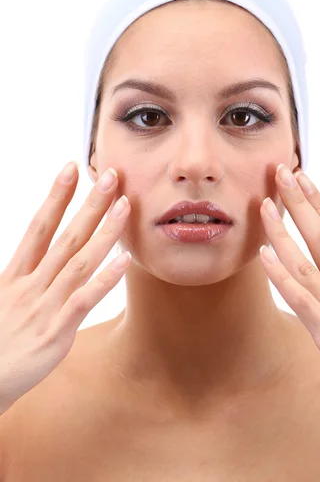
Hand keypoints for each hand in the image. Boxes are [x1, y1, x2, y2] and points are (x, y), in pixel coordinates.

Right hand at [0, 162, 130, 413]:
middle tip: (110, 175)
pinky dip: (105, 279)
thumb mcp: (1, 299)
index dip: (56, 196)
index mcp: (15, 275)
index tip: (71, 168)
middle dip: (89, 204)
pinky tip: (125, 260)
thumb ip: (21, 275)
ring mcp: (44, 307)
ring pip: (79, 261)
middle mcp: (31, 285)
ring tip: (124, 206)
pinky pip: (83, 300)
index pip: (39, 226)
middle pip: (65, 236)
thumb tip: (35, 252)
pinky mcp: (55, 333)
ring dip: (104, 232)